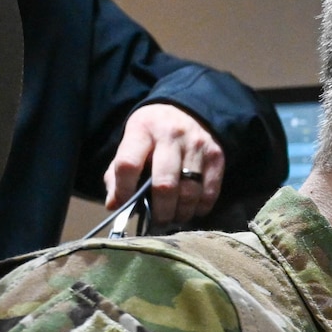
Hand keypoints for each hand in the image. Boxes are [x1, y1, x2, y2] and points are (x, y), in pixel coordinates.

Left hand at [103, 104, 224, 224]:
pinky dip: (200, 207)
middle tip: (157, 221)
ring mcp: (197, 145)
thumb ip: (117, 173)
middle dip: (160, 211)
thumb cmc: (152, 134)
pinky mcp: (216, 155)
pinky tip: (191, 209)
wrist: (187, 110)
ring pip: (189, 192)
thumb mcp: (131, 142)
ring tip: (174, 217)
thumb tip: (115, 204)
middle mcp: (171, 135)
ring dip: (181, 213)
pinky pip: (209, 191)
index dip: (124, 190)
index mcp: (142, 130)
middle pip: (164, 184)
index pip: (128, 164)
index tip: (124, 204)